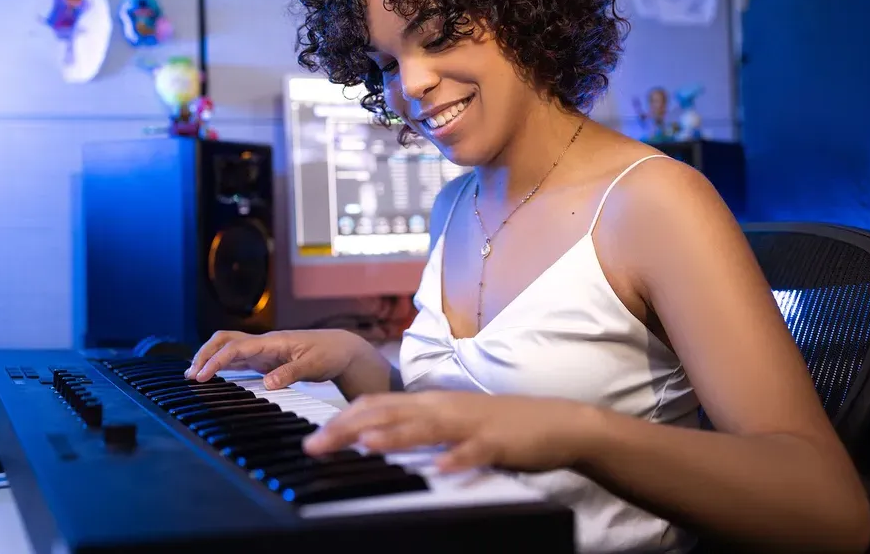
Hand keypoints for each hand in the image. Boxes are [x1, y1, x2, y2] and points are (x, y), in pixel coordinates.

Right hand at [185, 329, 371, 389]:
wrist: (341, 348)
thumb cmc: (329, 353)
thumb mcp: (314, 365)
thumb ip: (291, 373)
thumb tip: (268, 383)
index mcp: (273, 341)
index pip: (236, 347)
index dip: (216, 361)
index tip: (201, 375)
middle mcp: (264, 343)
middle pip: (225, 340)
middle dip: (205, 354)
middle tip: (190, 375)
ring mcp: (263, 350)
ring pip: (228, 347)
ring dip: (210, 357)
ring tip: (194, 375)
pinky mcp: (265, 359)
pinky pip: (238, 358)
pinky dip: (221, 364)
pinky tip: (213, 375)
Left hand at [303, 391, 598, 473]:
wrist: (555, 421)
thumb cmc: (499, 425)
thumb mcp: (450, 420)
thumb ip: (416, 424)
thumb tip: (375, 433)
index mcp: (431, 401)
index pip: (377, 403)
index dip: (342, 417)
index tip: (313, 434)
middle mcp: (444, 406)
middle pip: (390, 413)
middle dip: (350, 428)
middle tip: (316, 445)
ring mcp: (470, 422)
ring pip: (425, 426)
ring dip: (394, 436)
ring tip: (364, 445)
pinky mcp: (497, 441)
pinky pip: (474, 450)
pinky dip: (456, 458)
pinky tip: (440, 468)